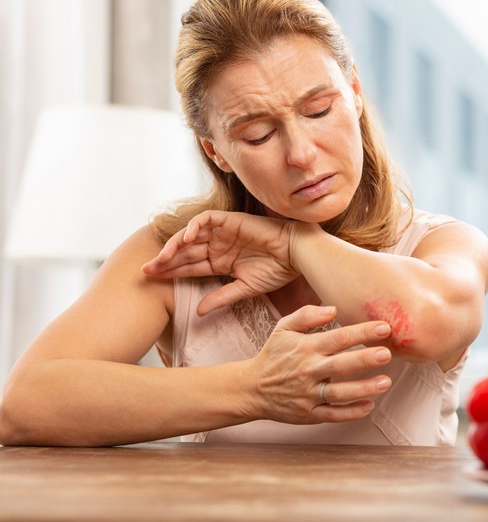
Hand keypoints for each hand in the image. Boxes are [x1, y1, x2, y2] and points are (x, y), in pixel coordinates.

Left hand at [142, 210, 297, 314]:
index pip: (189, 267)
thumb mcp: (245, 288)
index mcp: (220, 262)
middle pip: (184, 252)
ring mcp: (222, 232)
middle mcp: (217, 246)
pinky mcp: (229, 220)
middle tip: (146, 270)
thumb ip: (221, 297)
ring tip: (162, 258)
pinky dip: (193, 227)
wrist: (295, 253)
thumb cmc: (276, 270)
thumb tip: (198, 313)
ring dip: (174, 245)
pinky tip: (186, 239)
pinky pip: (205, 220)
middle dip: (165, 260)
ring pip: (190, 235)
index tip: (151, 280)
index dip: (170, 272)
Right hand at [242, 305, 393, 423]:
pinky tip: (369, 406)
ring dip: (363, 388)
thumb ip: (307, 315)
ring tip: (386, 382)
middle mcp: (308, 370)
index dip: (362, 332)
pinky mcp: (308, 414)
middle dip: (364, 359)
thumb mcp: (283, 328)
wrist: (251, 388)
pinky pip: (332, 415)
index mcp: (306, 348)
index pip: (338, 338)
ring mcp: (308, 394)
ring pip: (339, 393)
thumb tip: (333, 309)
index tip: (384, 328)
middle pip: (340, 365)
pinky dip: (350, 413)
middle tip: (387, 353)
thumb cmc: (274, 355)